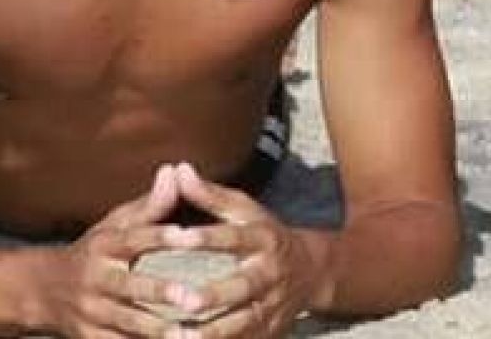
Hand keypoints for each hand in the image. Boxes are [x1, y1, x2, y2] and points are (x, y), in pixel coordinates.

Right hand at [34, 164, 198, 338]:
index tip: (188, 236)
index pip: (133, 238)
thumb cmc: (94, 251)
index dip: (159, 236)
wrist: (43, 291)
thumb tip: (174, 170)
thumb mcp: (114, 225)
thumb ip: (148, 205)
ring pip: (127, 323)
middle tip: (194, 297)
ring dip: (159, 331)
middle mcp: (95, 278)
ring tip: (191, 336)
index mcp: (103, 245)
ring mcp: (92, 312)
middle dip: (161, 292)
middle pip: (130, 286)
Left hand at [165, 163, 318, 337]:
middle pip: (242, 288)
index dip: (206, 237)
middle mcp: (269, 274)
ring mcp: (273, 307)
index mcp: (261, 238)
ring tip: (181, 338)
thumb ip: (210, 194)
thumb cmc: (264, 232)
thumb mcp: (243, 208)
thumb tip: (178, 168)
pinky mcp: (271, 332)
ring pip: (244, 324)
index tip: (178, 237)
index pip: (232, 236)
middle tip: (185, 301)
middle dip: (215, 296)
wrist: (312, 271)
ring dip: (215, 333)